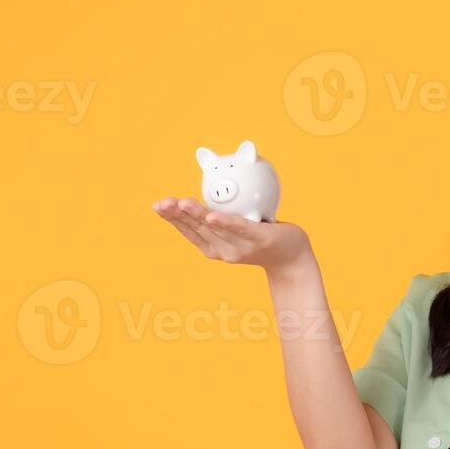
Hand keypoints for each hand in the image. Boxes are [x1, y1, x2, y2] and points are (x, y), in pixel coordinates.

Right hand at [153, 196, 309, 273]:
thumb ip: (220, 214)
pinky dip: (225, 222)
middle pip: (197, 229)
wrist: (291, 257)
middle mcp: (223, 250)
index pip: (189, 231)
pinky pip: (240, 228)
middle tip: (161, 203)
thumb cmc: (262, 238)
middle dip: (176, 215)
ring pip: (214, 228)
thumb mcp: (236, 227)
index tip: (158, 205)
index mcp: (214, 247)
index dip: (172, 219)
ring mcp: (240, 247)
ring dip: (196, 214)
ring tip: (181, 203)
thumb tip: (207, 191)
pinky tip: (213, 215)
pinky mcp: (259, 240)